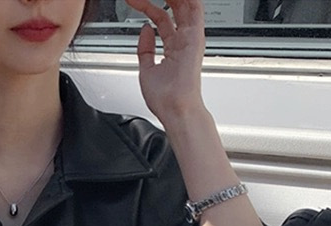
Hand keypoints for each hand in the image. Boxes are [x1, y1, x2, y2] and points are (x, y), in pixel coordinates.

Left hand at [122, 0, 206, 123]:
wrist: (174, 109)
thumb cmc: (164, 99)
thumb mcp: (146, 70)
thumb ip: (145, 49)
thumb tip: (144, 30)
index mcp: (172, 48)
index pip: (161, 18)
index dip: (147, 7)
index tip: (135, 1)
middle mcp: (183, 41)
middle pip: (173, 7)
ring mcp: (190, 37)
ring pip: (184, 4)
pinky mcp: (196, 36)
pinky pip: (195, 8)